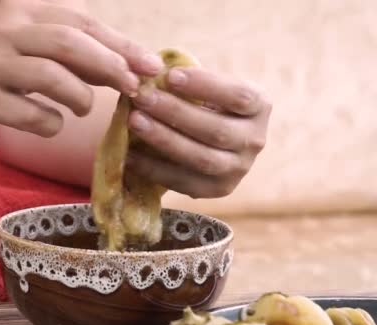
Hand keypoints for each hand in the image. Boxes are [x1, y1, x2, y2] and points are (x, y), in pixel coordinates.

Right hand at [0, 0, 162, 136]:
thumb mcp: (28, 43)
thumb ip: (72, 52)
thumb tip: (128, 69)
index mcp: (21, 9)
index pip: (81, 21)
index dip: (120, 44)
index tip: (151, 65)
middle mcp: (2, 30)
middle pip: (69, 44)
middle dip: (110, 67)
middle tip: (132, 89)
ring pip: (51, 78)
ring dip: (80, 98)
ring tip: (83, 107)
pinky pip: (32, 115)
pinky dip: (52, 123)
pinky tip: (52, 122)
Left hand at [127, 68, 271, 197]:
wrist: (212, 139)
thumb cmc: (204, 101)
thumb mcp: (205, 86)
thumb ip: (184, 80)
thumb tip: (147, 70)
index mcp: (259, 106)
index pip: (238, 96)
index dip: (205, 85)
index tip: (169, 75)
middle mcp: (255, 140)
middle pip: (216, 130)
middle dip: (174, 113)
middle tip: (142, 97)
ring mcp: (238, 169)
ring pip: (201, 158)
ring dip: (164, 140)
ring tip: (134, 121)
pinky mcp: (218, 190)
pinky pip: (184, 181)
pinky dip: (154, 168)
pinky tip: (130, 153)